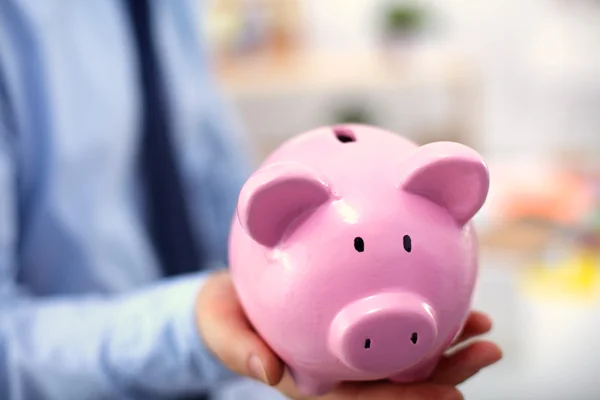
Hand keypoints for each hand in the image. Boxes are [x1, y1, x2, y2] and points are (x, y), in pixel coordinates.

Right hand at [197, 271, 501, 399]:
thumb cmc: (225, 318)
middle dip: (447, 374)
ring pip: (406, 357)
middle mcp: (338, 371)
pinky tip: (456, 307)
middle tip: (488, 351)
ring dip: (449, 349)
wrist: (228, 297)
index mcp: (313, 381)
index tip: (453, 395)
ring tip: (486, 333)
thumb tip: (269, 373)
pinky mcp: (353, 323)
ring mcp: (349, 350)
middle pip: (399, 382)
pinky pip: (396, 328)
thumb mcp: (223, 331)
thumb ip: (240, 349)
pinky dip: (429, 320)